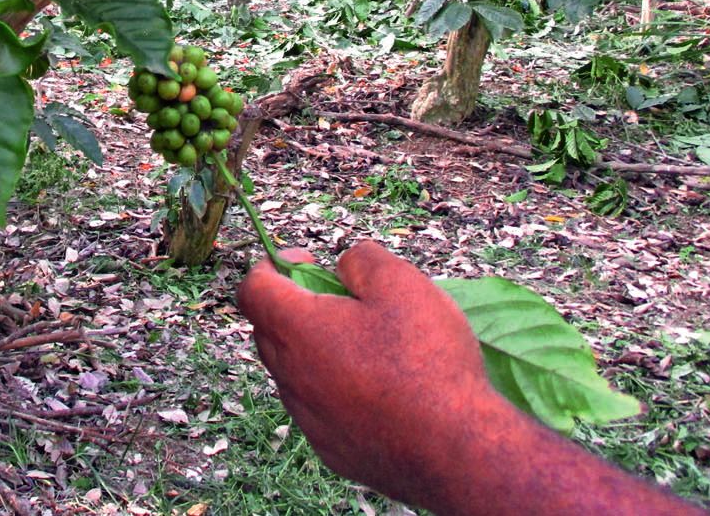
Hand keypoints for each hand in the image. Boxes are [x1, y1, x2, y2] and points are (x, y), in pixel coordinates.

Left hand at [236, 241, 508, 509]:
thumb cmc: (428, 361)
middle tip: (341, 299)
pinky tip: (379, 388)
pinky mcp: (331, 449)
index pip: (252, 288)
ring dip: (315, 349)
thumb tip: (343, 265)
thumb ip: (362, 260)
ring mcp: (308, 418)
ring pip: (294, 371)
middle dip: (295, 304)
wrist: (456, 450)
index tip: (306, 260)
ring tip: (367, 344)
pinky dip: (335, 389)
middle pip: (269, 329)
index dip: (272, 264)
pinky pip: (318, 408)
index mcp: (297, 329)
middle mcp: (291, 376)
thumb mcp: (401, 283)